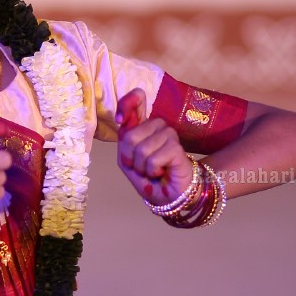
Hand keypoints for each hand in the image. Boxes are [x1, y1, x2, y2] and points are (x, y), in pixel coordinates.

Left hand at [116, 88, 192, 206]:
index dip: (127, 103)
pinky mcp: (176, 147)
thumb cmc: (148, 177)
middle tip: (141, 167)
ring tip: (152, 170)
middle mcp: (157, 126)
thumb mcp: (126, 160)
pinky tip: (161, 172)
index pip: (138, 100)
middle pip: (130, 135)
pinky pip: (153, 159)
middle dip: (130, 158)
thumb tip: (123, 121)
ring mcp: (169, 134)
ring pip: (141, 149)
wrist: (168, 195)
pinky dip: (152, 171)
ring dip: (142, 167)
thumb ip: (124, 140)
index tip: (120, 119)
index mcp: (143, 125)